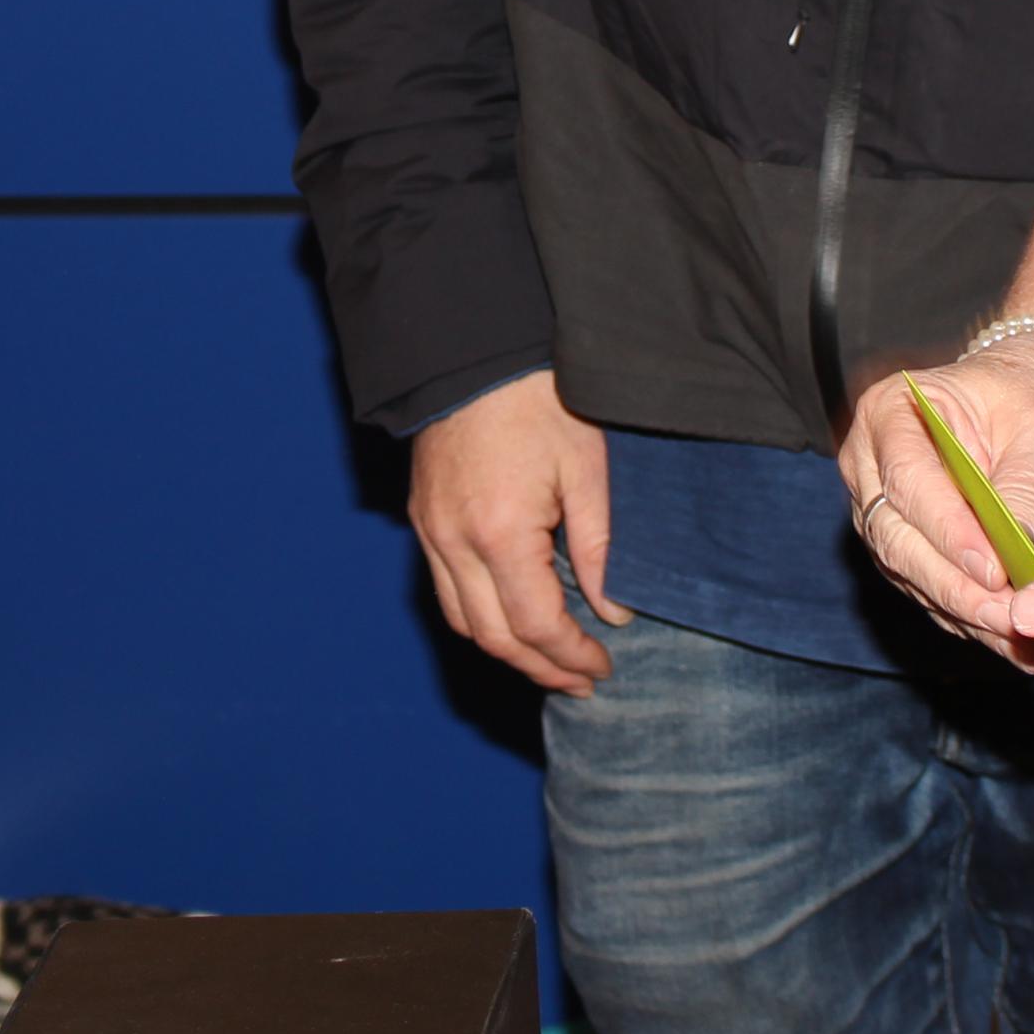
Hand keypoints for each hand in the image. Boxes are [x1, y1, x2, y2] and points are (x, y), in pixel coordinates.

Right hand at [409, 371, 632, 695]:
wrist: (473, 352)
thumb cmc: (537, 399)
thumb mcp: (586, 468)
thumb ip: (599, 547)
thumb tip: (612, 611)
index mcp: (500, 534)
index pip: (537, 626)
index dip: (573, 656)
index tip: (604, 666)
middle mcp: (454, 544)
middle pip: (494, 639)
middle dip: (541, 668)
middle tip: (582, 681)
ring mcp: (430, 533)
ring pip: (462, 622)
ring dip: (507, 650)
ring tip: (549, 661)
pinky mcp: (422, 519)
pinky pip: (445, 590)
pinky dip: (479, 617)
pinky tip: (511, 616)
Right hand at [833, 339, 1033, 660]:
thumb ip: (1028, 487)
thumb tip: (1019, 546)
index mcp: (891, 412)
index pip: (909, 480)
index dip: (948, 530)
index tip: (994, 571)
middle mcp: (871, 465)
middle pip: (898, 538)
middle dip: (955, 586)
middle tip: (1010, 618)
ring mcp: (882, 512)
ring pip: (910, 576)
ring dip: (965, 613)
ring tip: (1021, 640)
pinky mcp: (905, 551)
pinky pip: (929, 594)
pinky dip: (970, 621)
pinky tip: (1013, 642)